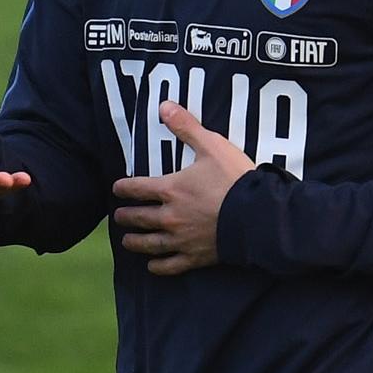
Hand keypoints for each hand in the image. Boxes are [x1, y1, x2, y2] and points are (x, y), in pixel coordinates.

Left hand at [111, 102, 250, 274]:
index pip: (137, 188)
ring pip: (150, 244)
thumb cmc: (235, 179)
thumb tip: (164, 105)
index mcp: (171, 189)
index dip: (124, 188)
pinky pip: (171, 265)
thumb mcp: (212, 146)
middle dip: (126, 217)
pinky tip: (152, 266)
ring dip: (135, 242)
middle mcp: (170, 217)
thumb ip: (187, 127)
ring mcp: (181, 240)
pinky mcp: (196, 257)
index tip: (116, 189)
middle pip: (139, 218)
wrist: (256, 216)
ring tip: (127, 242)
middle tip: (118, 217)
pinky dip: (159, 267)